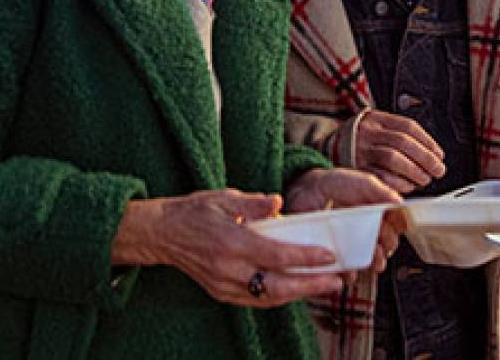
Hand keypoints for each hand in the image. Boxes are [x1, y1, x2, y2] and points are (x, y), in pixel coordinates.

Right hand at [112, 190, 344, 306]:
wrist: (161, 234)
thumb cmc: (194, 212)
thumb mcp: (224, 198)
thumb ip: (254, 204)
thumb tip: (279, 204)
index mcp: (231, 242)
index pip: (276, 256)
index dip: (305, 258)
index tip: (329, 256)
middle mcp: (228, 269)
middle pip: (277, 286)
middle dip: (311, 285)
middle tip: (337, 281)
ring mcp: (223, 285)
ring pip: (268, 298)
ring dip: (299, 294)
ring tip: (324, 286)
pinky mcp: (220, 293)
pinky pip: (256, 300)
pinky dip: (279, 296)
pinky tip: (297, 289)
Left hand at [285, 168, 403, 276]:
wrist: (305, 190)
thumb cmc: (335, 183)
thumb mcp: (362, 182)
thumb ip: (380, 190)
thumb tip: (399, 201)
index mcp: (378, 212)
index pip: (396, 226)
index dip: (397, 230)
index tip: (395, 229)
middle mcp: (368, 228)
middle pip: (387, 244)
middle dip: (388, 248)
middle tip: (382, 244)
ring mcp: (353, 242)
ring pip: (371, 259)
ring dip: (376, 263)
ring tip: (374, 261)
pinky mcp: (337, 253)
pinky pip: (348, 269)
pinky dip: (351, 273)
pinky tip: (351, 271)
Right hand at [350, 110, 446, 193]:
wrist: (328, 147)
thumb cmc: (359, 138)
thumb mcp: (374, 125)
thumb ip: (396, 131)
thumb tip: (429, 150)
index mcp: (376, 119)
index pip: (408, 126)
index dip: (427, 141)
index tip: (439, 154)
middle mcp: (368, 132)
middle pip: (403, 142)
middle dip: (425, 157)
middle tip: (438, 169)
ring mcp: (361, 150)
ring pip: (393, 158)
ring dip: (414, 171)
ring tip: (425, 179)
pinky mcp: (356, 168)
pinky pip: (380, 175)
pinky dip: (398, 182)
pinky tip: (408, 186)